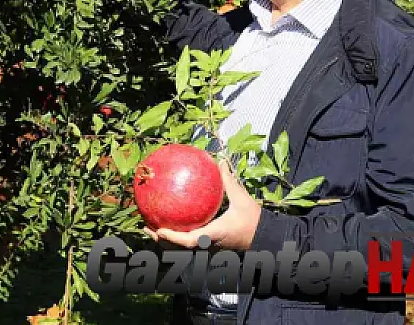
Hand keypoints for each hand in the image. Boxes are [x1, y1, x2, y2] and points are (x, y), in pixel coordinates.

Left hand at [142, 158, 261, 251]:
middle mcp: (209, 246)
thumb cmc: (254, 221)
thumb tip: (219, 161)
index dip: (172, 238)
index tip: (159, 229)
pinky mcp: (210, 249)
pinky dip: (177, 238)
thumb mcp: (242, 199)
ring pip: (182, 250)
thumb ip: (228, 181)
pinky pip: (189, 244)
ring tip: (152, 228)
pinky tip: (171, 224)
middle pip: (179, 250)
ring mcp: (208, 250)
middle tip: (147, 227)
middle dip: (161, 241)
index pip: (190, 241)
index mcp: (214, 235)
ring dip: (166, 241)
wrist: (266, 238)